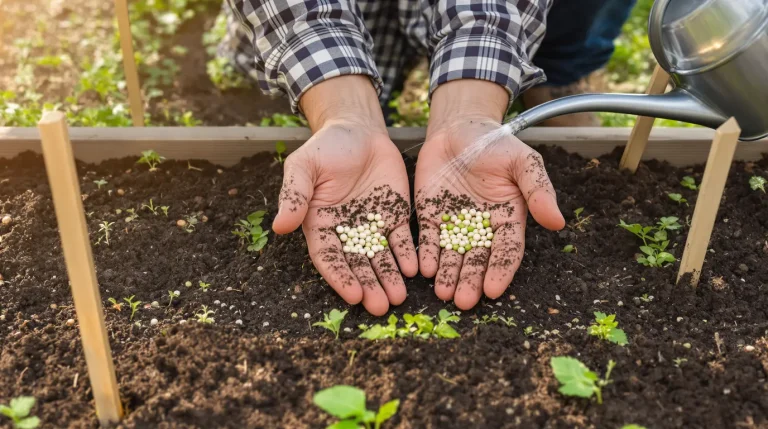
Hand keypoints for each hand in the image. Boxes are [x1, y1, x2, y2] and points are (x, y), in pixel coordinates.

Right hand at [273, 76, 417, 315]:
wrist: (357, 130)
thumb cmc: (325, 148)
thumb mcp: (303, 167)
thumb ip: (295, 195)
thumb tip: (279, 227)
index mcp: (320, 225)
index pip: (329, 258)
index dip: (340, 277)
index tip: (353, 295)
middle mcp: (346, 232)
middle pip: (357, 265)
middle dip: (368, 286)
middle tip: (380, 306)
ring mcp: (372, 226)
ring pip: (381, 258)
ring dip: (389, 278)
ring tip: (398, 298)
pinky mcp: (394, 216)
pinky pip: (402, 240)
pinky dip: (408, 255)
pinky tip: (414, 270)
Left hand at [415, 80, 564, 309]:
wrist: (459, 128)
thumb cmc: (497, 145)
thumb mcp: (523, 162)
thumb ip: (538, 190)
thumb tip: (558, 222)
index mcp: (508, 218)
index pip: (506, 250)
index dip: (500, 270)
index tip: (493, 290)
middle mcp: (482, 227)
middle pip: (477, 260)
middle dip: (470, 280)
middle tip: (463, 301)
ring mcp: (455, 224)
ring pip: (452, 255)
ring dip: (448, 275)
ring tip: (443, 294)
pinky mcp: (432, 217)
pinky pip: (429, 240)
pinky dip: (426, 255)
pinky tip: (424, 269)